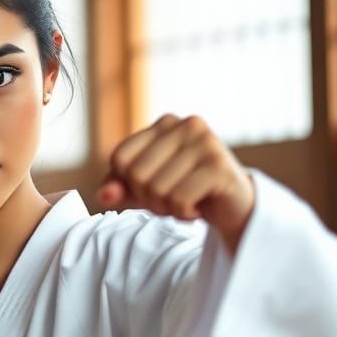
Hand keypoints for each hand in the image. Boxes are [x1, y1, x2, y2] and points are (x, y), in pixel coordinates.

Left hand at [96, 114, 254, 245]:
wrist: (233, 207)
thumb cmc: (186, 192)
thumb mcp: (147, 188)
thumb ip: (121, 187)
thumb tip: (103, 194)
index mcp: (165, 123)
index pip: (119, 158)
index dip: (128, 184)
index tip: (154, 187)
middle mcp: (186, 125)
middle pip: (137, 176)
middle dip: (150, 199)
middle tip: (173, 199)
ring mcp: (205, 143)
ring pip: (157, 190)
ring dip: (169, 209)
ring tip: (188, 202)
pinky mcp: (219, 166)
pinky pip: (179, 200)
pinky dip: (184, 214)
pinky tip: (199, 207)